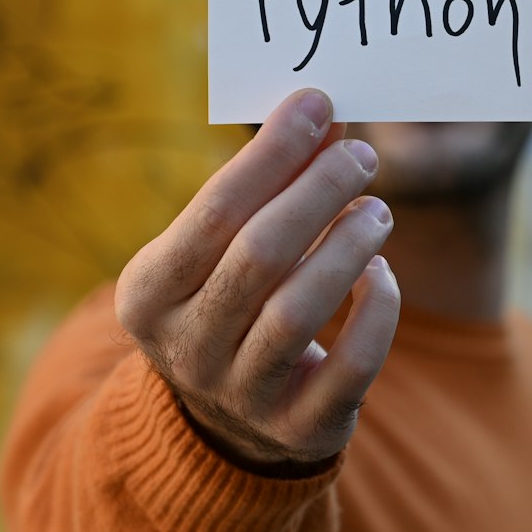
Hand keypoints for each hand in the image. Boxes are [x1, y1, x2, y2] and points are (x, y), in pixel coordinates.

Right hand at [114, 88, 398, 471]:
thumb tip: (325, 119)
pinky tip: (383, 273)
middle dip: (318, 192)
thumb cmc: (229, 304)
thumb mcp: (222, 252)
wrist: (229, 426)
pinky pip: (351, 364)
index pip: (215, 211)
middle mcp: (186, 349)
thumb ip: (266, 188)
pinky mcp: (300, 428)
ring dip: (348, 247)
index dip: (271, 154)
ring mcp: (241, 395)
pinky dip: (376, 311)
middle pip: (260, 255)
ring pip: (300, 311)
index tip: (318, 104)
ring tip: (378, 210)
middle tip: (362, 155)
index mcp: (148, 294)